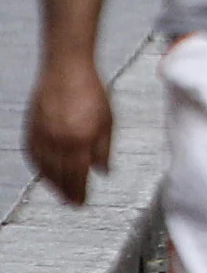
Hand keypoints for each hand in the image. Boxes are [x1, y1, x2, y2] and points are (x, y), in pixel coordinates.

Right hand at [25, 58, 112, 205]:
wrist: (67, 69)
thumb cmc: (91, 90)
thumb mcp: (108, 120)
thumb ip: (104, 149)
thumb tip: (103, 171)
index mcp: (80, 141)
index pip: (77, 177)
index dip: (79, 193)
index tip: (81, 203)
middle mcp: (58, 143)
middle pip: (59, 176)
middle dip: (65, 192)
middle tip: (71, 203)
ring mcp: (42, 137)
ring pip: (44, 169)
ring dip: (52, 184)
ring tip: (59, 192)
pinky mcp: (31, 130)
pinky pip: (33, 156)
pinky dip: (39, 168)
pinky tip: (45, 172)